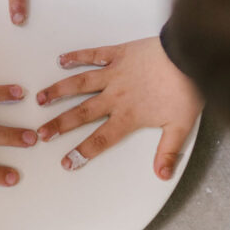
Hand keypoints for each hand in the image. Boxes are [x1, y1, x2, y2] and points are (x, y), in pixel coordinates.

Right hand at [36, 37, 202, 179]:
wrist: (188, 55)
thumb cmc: (186, 88)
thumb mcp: (180, 125)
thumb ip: (168, 151)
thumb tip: (161, 175)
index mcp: (129, 116)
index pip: (101, 139)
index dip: (82, 152)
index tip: (67, 161)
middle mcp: (116, 96)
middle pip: (82, 113)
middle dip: (59, 124)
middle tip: (42, 132)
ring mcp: (114, 73)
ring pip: (80, 84)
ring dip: (59, 91)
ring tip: (40, 98)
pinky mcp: (118, 54)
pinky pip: (93, 55)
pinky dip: (76, 56)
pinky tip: (62, 59)